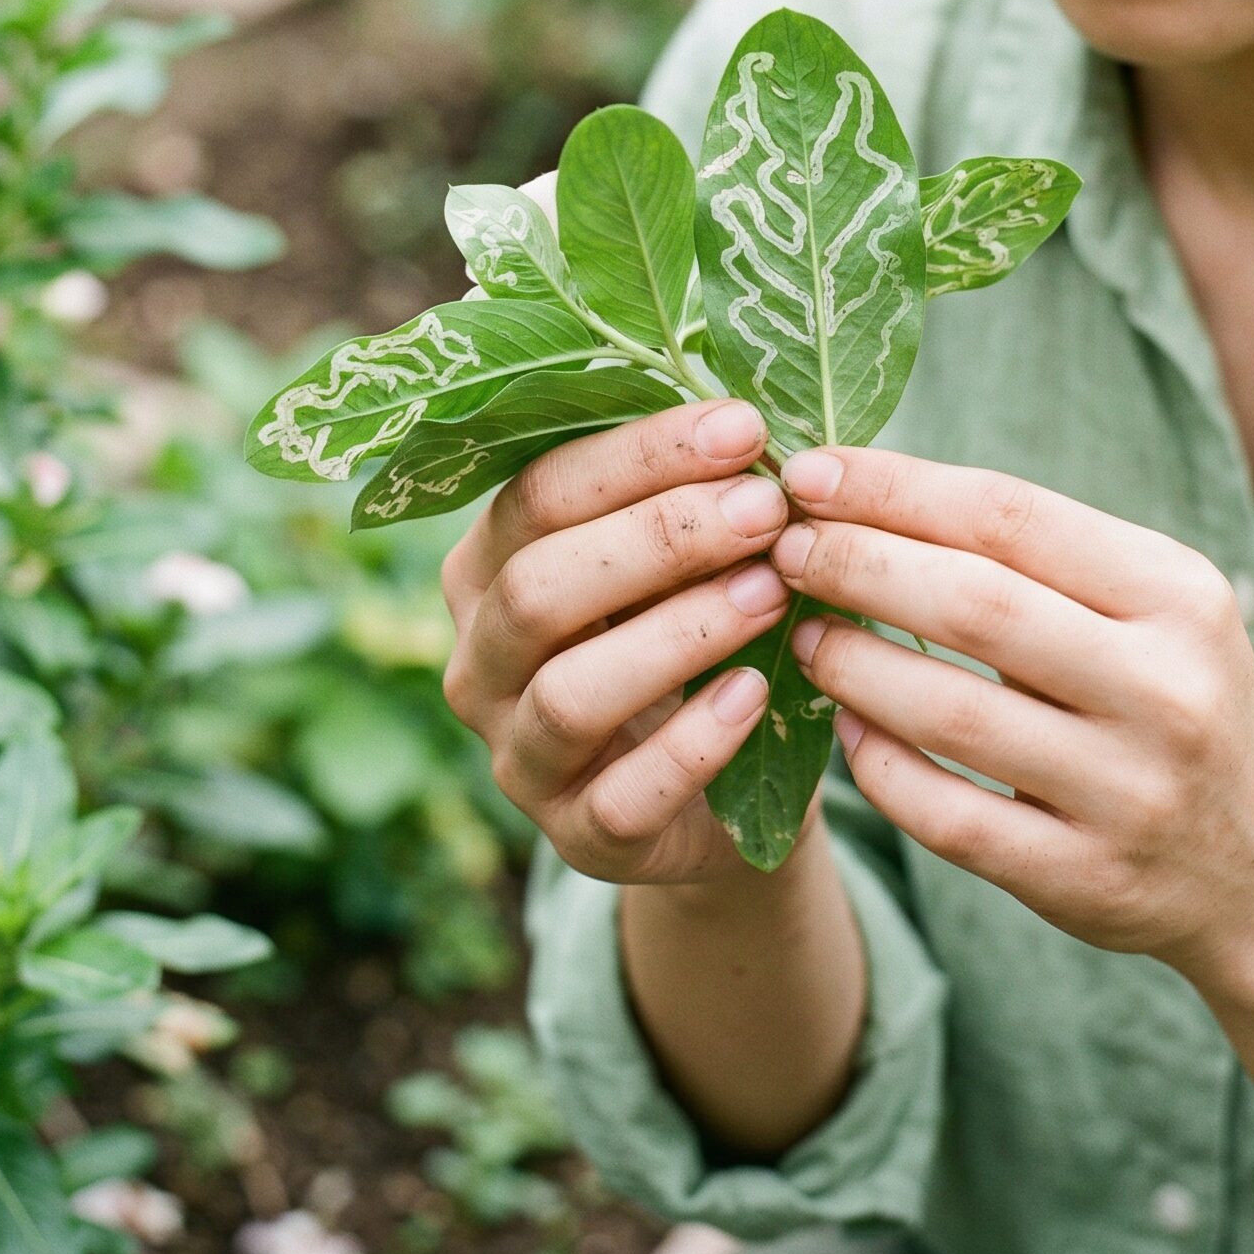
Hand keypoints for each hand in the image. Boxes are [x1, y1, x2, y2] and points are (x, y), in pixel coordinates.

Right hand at [440, 397, 824, 890]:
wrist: (723, 790)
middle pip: (540, 586)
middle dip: (659, 537)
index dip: (641, 456)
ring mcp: (518, 755)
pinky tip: (756, 693)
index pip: (540, 492)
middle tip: (767, 509)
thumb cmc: (695, 631)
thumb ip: (691, 493)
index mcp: (488, 566)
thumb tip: (751, 416)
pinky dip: (693, 742)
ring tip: (772, 590)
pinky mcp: (576, 838)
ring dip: (679, 633)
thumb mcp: (682, 557)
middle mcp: (480, 658)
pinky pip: (622, 797)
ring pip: (570, 691)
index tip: (745, 425)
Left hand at [769, 446, 1253, 982]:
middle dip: (857, 564)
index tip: (806, 470)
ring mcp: (1128, 793)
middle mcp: (1165, 689)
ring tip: (801, 629)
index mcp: (1178, 594)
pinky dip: (880, 767)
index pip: (1010, 517)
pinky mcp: (1085, 880)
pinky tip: (844, 728)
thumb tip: (862, 486)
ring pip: (951, 715)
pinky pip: (950, 818)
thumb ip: (1033, 554)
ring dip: (853, 663)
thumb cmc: (1170, 694)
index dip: (895, 488)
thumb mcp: (1148, 604)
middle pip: (974, 605)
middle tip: (782, 545)